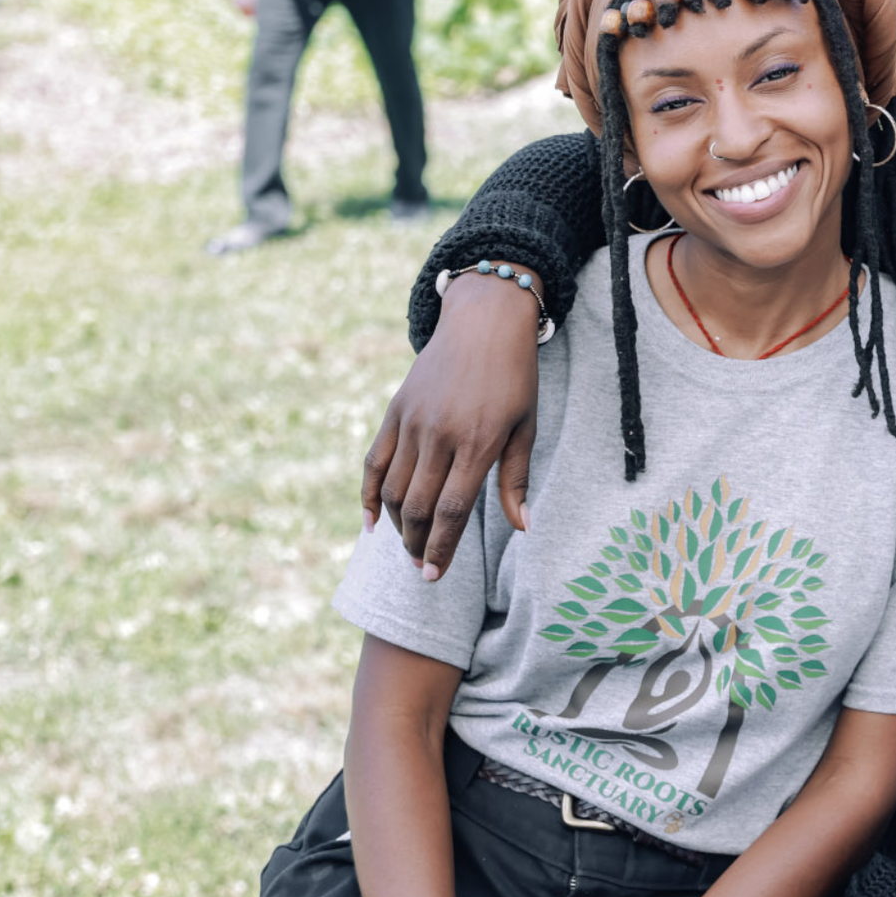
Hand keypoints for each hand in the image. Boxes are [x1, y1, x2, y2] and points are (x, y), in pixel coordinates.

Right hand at [362, 272, 542, 575]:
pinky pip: (374, 462)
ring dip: (396, 526)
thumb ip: (517, 479)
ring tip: (408, 545)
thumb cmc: (515, 377)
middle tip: (421, 566)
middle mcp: (441, 434)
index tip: (435, 575)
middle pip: (417, 506)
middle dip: (416, 544)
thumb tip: (523, 528)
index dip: (442, 548)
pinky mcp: (395, 411)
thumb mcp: (527, 426)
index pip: (453, 511)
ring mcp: (413, 422)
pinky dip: (368, 495)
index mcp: (479, 442)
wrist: (484, 321)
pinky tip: (371, 522)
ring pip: (392, 489)